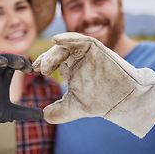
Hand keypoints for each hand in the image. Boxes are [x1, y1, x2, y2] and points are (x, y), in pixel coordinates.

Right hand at [0, 52, 42, 130]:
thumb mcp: (11, 113)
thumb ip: (26, 112)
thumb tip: (42, 114)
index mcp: (3, 80)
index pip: (15, 65)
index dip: (24, 64)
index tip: (32, 71)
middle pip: (8, 59)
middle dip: (19, 60)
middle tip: (28, 67)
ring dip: (8, 58)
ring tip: (19, 63)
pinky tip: (3, 62)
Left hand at [33, 33, 154, 137]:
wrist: (123, 101)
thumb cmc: (101, 102)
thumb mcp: (75, 107)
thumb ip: (59, 111)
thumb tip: (43, 116)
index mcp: (71, 69)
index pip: (53, 62)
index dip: (42, 64)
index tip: (31, 70)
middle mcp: (77, 59)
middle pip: (57, 52)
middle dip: (46, 59)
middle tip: (39, 69)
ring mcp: (87, 53)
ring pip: (66, 45)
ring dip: (54, 53)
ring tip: (46, 66)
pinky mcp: (97, 48)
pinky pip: (81, 39)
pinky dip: (68, 37)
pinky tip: (56, 40)